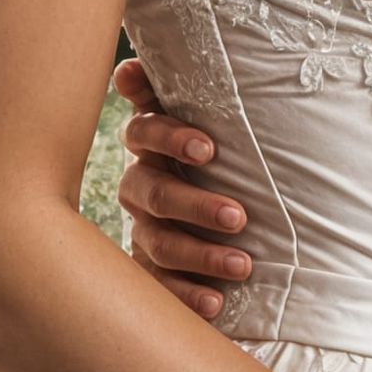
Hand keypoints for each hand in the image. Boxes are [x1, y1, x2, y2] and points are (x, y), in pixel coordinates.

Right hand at [113, 56, 253, 320]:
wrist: (223, 201)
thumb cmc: (213, 146)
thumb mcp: (204, 113)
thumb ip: (169, 90)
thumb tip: (128, 68)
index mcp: (150, 143)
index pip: (144, 132)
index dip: (170, 138)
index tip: (208, 149)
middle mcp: (140, 186)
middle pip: (154, 193)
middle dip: (196, 205)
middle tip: (239, 217)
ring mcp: (144, 229)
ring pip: (160, 243)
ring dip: (201, 255)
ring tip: (243, 266)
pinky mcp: (152, 270)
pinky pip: (162, 287)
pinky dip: (188, 296)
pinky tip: (216, 303)